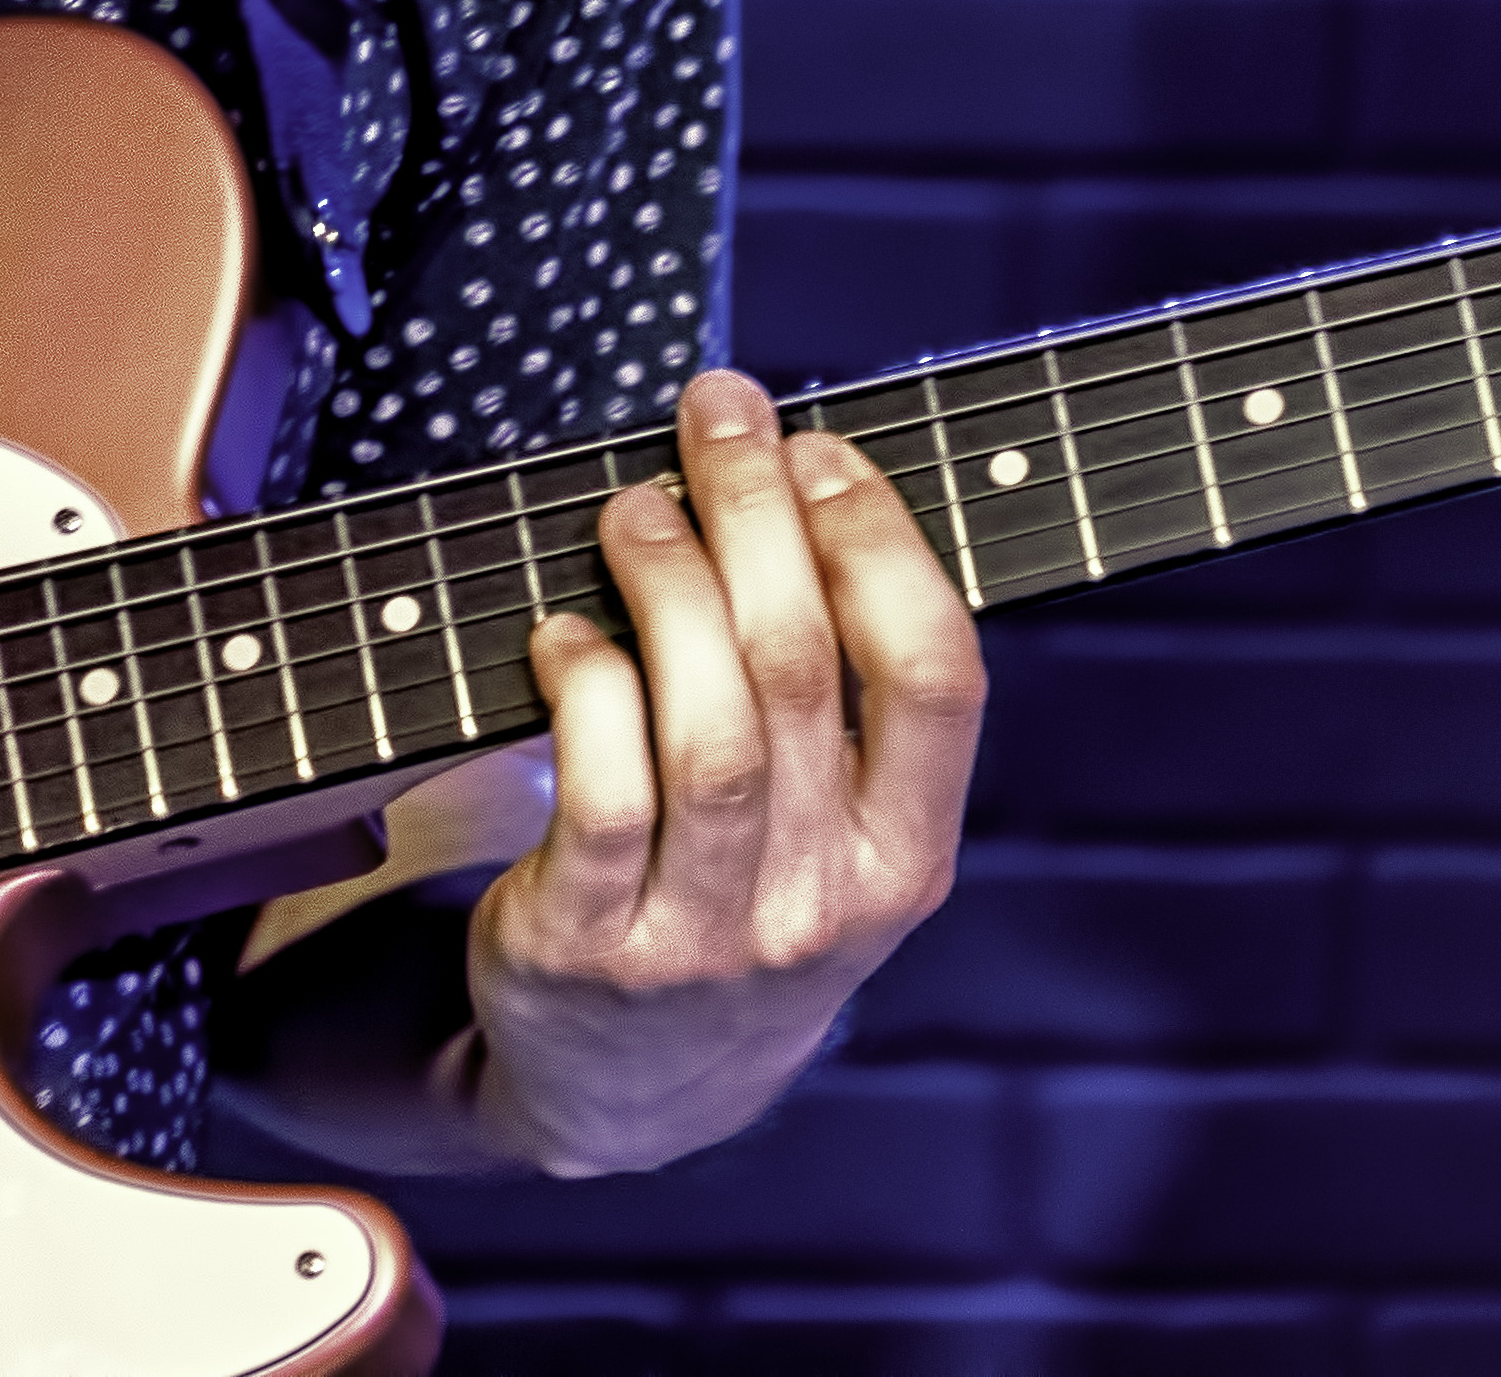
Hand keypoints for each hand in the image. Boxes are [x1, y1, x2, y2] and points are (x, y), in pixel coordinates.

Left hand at [465, 369, 981, 1175]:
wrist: (634, 1085)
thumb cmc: (742, 893)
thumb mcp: (834, 832)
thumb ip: (837, 692)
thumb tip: (792, 474)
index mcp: (907, 859)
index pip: (936, 676)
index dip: (879, 541)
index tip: (818, 449)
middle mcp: (821, 906)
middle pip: (800, 670)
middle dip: (756, 513)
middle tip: (715, 415)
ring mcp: (707, 937)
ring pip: (704, 729)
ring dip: (664, 584)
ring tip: (633, 506)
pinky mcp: (590, 951)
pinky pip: (594, 794)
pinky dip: (583, 686)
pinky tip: (564, 630)